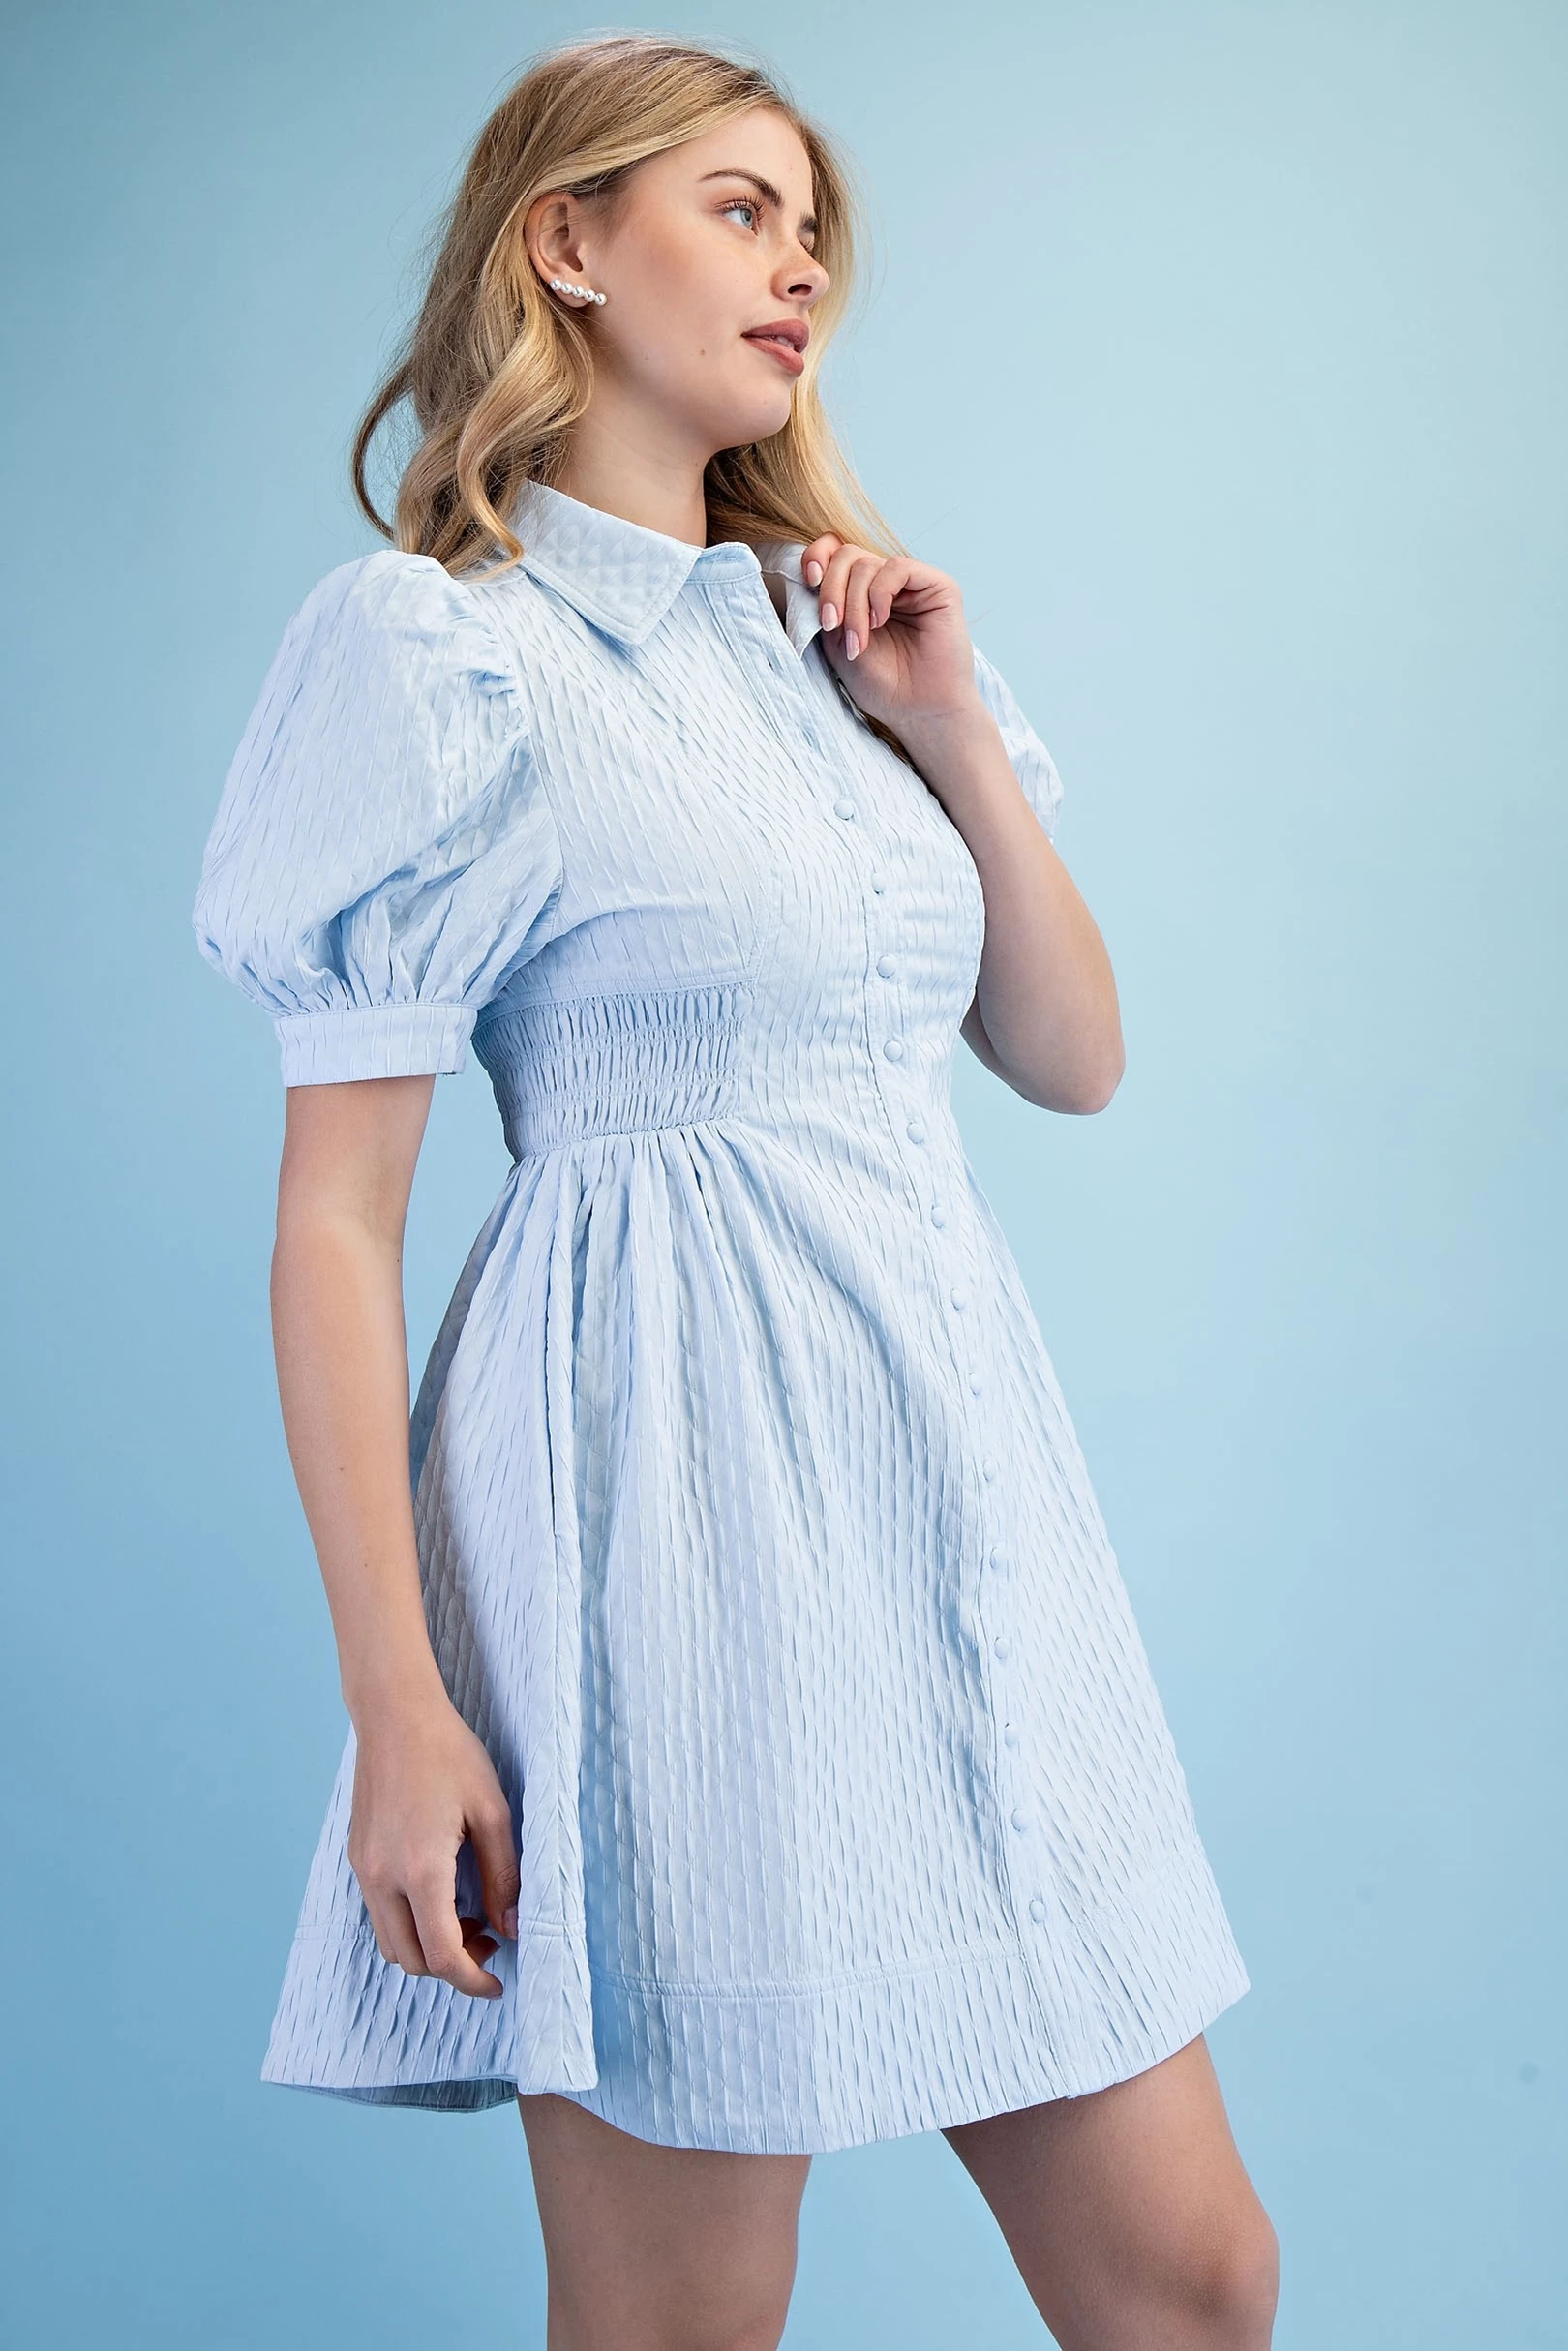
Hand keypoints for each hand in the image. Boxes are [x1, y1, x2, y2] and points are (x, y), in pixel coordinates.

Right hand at [346, 1691, 520, 1998]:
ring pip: (390, 1942)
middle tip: (490, 1939)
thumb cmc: (449, 1754)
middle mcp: (382, 1877)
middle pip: (411, 1960)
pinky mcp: (357, 1857)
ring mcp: (363, 1868)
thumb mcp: (492, 1811)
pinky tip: (439, 1895)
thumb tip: (512, 1927)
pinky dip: (408, 1923)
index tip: (498, 1984)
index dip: (473, 1980)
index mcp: (420, 1869)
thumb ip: (504, 1875)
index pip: (442, 1954)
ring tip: (467, 1917)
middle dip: (451, 1966)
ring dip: (426, 1947)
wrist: (395, 1714)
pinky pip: (379, 1913)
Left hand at [800, 534, 985, 741]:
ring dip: (854, 604)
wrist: (918, 712)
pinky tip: (880, 620)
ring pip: (867, 564)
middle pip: (846, 555)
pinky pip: (897, 567)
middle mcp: (886, 582)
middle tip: (832, 626)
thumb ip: (825, 606)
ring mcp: (912, 582)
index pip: (835, 550)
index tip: (809, 580)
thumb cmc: (881, 684)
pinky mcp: (938, 586)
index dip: (817, 555)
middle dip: (832, 591)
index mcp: (861, 591)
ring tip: (859, 641)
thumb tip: (813, 573)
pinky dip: (879, 593)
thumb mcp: (837, 643)